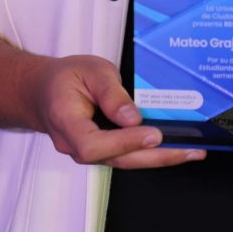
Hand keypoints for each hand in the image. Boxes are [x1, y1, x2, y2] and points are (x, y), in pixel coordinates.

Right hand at [28, 54, 205, 169]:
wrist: (42, 92)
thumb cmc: (65, 77)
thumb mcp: (90, 70)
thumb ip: (111, 92)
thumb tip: (133, 118)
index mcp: (66, 121)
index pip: (93, 144)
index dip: (124, 143)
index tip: (153, 134)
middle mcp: (73, 145)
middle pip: (115, 159)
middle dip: (155, 157)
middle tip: (188, 150)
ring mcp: (86, 152)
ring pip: (123, 161)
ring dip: (157, 158)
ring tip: (190, 151)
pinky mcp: (99, 151)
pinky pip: (123, 155)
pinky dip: (148, 153)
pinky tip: (172, 148)